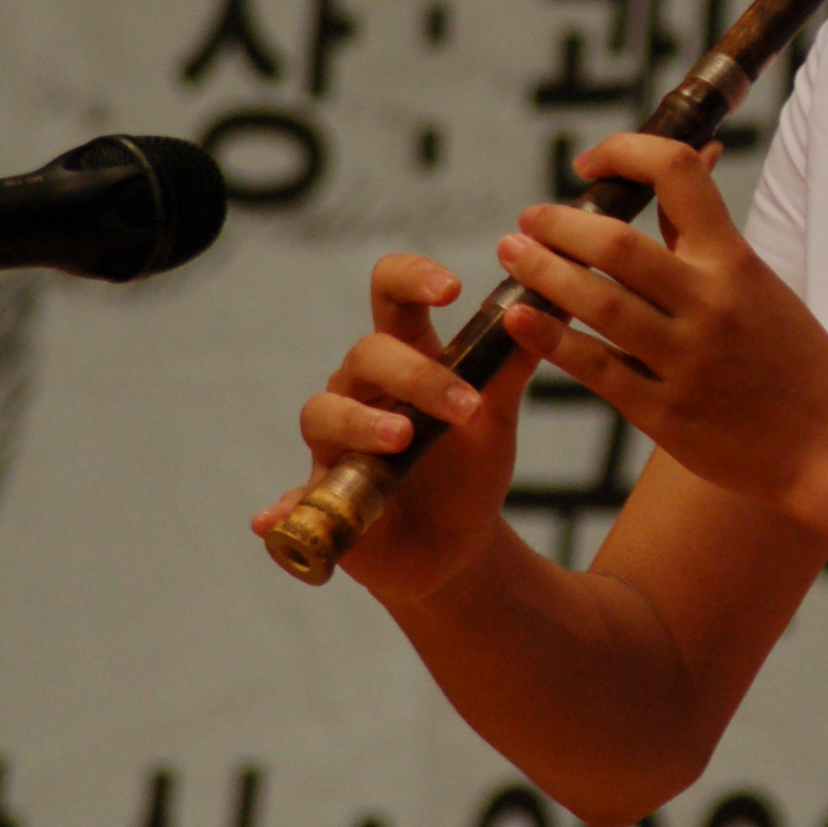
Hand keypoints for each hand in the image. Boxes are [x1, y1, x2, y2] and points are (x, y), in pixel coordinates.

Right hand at [251, 254, 534, 604]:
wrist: (457, 548)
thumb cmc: (469, 468)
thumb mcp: (497, 415)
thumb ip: (515, 363)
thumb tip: (557, 302)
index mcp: (403, 359)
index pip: (391, 295)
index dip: (411, 279)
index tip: (451, 287)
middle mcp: (359, 391)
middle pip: (367, 354)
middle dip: (416, 374)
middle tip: (465, 406)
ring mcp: (332, 444)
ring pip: (323, 413)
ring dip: (361, 424)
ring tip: (402, 438)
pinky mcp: (317, 500)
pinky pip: (287, 504)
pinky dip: (279, 511)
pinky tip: (270, 520)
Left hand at [491, 135, 827, 513]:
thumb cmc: (796, 361)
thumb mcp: (760, 286)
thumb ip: (707, 241)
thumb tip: (673, 179)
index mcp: (736, 262)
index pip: (678, 174)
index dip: (625, 153)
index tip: (589, 163)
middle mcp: (709, 303)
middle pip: (616, 244)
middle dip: (560, 224)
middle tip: (528, 218)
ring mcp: (685, 360)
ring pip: (597, 303)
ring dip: (543, 273)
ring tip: (512, 255)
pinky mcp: (664, 413)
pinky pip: (595, 368)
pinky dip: (549, 340)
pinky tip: (518, 319)